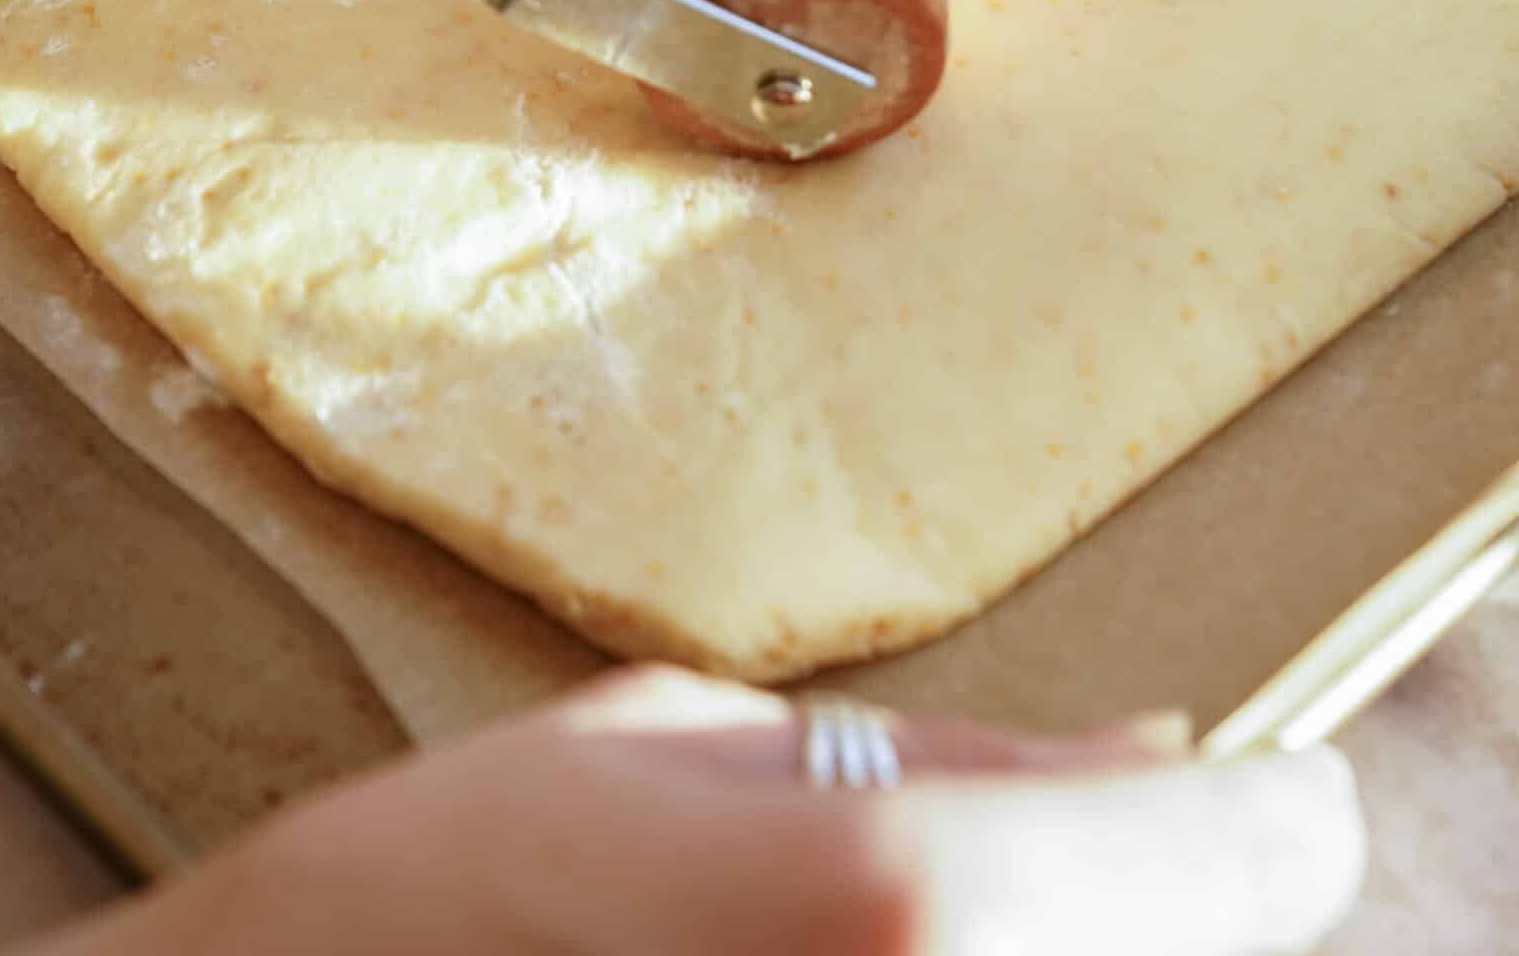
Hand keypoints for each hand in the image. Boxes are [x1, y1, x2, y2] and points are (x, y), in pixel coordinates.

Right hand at [23, 667, 1364, 955]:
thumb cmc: (423, 906)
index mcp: (909, 907)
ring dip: (1064, 954)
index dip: (1258, 805)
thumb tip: (1159, 751)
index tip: (1227, 785)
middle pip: (1208, 952)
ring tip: (891, 932)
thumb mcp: (672, 747)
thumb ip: (943, 759)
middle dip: (1147, 892)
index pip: (1256, 855)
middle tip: (1018, 856)